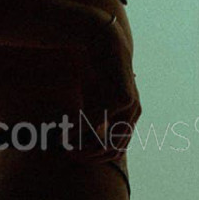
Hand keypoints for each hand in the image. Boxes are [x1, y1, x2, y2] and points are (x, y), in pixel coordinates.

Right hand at [79, 13, 140, 160]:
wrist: (101, 42)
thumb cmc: (94, 72)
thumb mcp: (92, 101)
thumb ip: (90, 123)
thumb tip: (74, 146)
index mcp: (128, 118)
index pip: (115, 151)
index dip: (93, 157)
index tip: (72, 155)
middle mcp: (133, 115)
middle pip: (112, 150)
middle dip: (88, 155)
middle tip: (68, 152)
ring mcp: (131, 107)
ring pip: (105, 140)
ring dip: (83, 145)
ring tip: (66, 143)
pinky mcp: (123, 99)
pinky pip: (98, 123)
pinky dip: (79, 130)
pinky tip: (66, 130)